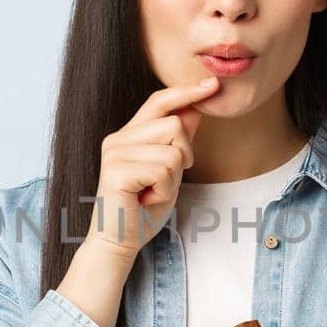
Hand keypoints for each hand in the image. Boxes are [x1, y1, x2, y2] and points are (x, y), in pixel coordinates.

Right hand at [88, 77, 220, 260]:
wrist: (118, 242)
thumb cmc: (142, 210)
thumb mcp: (169, 172)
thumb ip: (178, 141)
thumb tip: (195, 109)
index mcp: (128, 135)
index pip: (159, 102)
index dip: (185, 92)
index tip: (212, 84)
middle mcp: (118, 139)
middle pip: (174, 125)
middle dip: (184, 155)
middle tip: (164, 182)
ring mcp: (115, 153)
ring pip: (172, 149)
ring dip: (173, 178)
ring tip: (152, 191)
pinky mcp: (117, 170)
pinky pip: (163, 169)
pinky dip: (164, 190)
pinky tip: (146, 199)